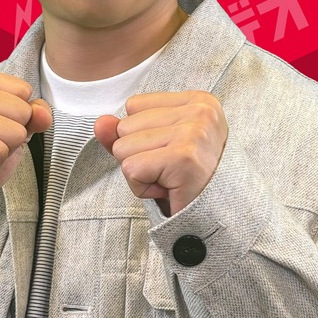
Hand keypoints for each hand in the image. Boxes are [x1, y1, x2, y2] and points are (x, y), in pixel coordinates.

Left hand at [93, 91, 227, 217]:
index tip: (173, 154)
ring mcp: (193, 133)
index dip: (142, 137)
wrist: (218, 217)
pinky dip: (142, 188)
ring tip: (170, 181)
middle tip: (171, 172)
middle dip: (139, 157)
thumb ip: (125, 132)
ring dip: (140, 174)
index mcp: (198, 100)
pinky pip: (131, 169)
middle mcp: (200, 111)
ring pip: (123, 148)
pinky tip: (168, 191)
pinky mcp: (184, 158)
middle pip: (125, 126)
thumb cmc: (187, 180)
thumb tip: (100, 123)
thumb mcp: (155, 147)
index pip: (134, 106)